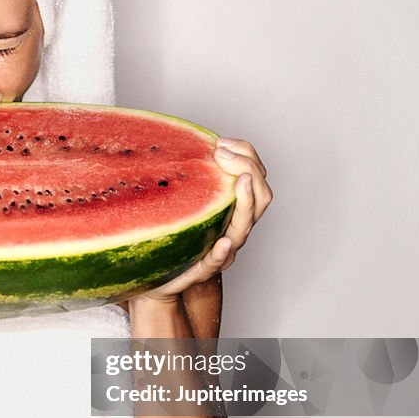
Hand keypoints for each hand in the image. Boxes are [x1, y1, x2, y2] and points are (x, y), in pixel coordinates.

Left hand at [137, 137, 272, 302]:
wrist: (157, 279)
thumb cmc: (176, 235)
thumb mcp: (185, 199)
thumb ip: (193, 174)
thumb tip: (187, 138)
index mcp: (234, 209)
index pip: (256, 176)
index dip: (247, 156)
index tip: (223, 143)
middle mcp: (235, 228)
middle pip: (261, 198)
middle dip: (250, 171)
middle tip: (225, 155)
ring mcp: (223, 249)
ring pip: (244, 226)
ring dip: (245, 202)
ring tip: (242, 182)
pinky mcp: (203, 269)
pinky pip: (217, 261)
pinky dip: (222, 251)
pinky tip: (222, 240)